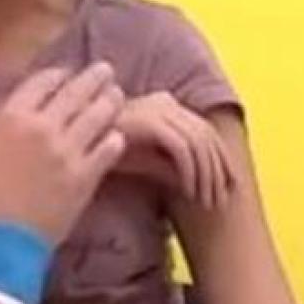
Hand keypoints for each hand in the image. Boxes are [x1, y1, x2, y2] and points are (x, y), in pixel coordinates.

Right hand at [0, 63, 125, 243]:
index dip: (57, 75)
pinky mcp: (85, 179)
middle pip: (76, 93)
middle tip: (105, 70)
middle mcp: (43, 128)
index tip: (65, 73)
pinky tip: (117, 135)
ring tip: (117, 95)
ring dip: (110, 102)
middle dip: (93, 78)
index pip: (41, 83)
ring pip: (98, 116)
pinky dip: (114, 138)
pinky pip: (108, 150)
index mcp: (10, 118)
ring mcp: (68, 153)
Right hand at [115, 92, 237, 209]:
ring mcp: (156, 109)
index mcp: (165, 104)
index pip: (206, 130)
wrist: (76, 146)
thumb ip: (174, 164)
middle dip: (218, 172)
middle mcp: (165, 102)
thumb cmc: (106, 153)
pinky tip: (188, 190)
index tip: (227, 187)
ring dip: (206, 176)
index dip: (222, 160)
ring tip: (203, 201)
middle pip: (207, 136)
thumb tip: (204, 183)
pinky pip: (182, 148)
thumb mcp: (147, 158)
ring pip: (198, 143)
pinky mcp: (149, 121)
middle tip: (218, 201)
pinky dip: (190, 172)